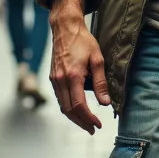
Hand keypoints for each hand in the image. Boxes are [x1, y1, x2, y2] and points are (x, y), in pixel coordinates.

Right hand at [49, 0, 110, 133]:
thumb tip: (105, 102)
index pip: (79, 105)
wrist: (65, 28)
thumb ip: (101, 82)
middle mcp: (60, 80)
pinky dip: (68, 107)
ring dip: (74, 117)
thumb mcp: (97, 59)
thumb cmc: (83, 41)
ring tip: (86, 123)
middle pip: (69, 110)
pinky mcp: (52, 77)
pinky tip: (77, 110)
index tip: (98, 124)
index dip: (89, 118)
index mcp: (72, 76)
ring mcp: (54, 79)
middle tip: (93, 129)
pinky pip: (59, 98)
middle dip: (81, 122)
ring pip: (62, 106)